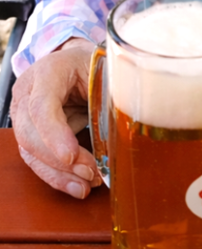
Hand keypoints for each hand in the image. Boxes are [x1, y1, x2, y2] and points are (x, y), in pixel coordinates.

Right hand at [11, 39, 101, 198]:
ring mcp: (25, 114)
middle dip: (59, 161)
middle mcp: (29, 93)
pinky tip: (77, 186)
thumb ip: (112, 92)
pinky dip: (58, 176)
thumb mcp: (105, 68)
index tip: (72, 156)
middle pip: (30, 134)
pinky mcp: (31, 132)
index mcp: (48, 72)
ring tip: (87, 185)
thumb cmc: (93, 64)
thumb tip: (129, 123)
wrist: (78, 62)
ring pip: (30, 152)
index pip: (41, 106)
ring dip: (59, 174)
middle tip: (90, 173)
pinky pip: (38, 159)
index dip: (55, 134)